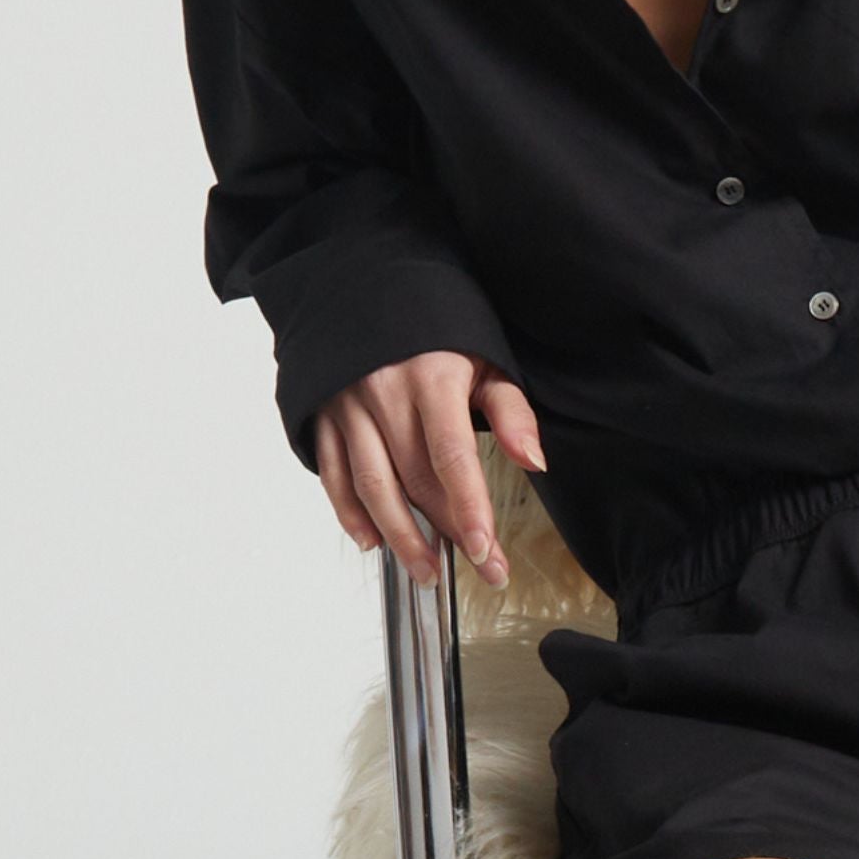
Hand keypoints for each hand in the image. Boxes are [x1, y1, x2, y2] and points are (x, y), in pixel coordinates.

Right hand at [312, 352, 547, 592]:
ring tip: (427, 571)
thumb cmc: (434, 328)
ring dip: (400, 536)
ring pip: (373, 486)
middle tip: (480, 566)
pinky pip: (334, 475)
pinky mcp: (324, 415)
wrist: (365, 287)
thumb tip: (534, 461)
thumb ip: (511, 410)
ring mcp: (348, 406)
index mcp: (431, 377)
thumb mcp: (485, 357)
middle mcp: (384, 393)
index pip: (452, 456)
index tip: (485, 550)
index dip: (469, 508)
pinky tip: (372, 540)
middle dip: (448, 531)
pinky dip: (350, 513)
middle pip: (416, 479)